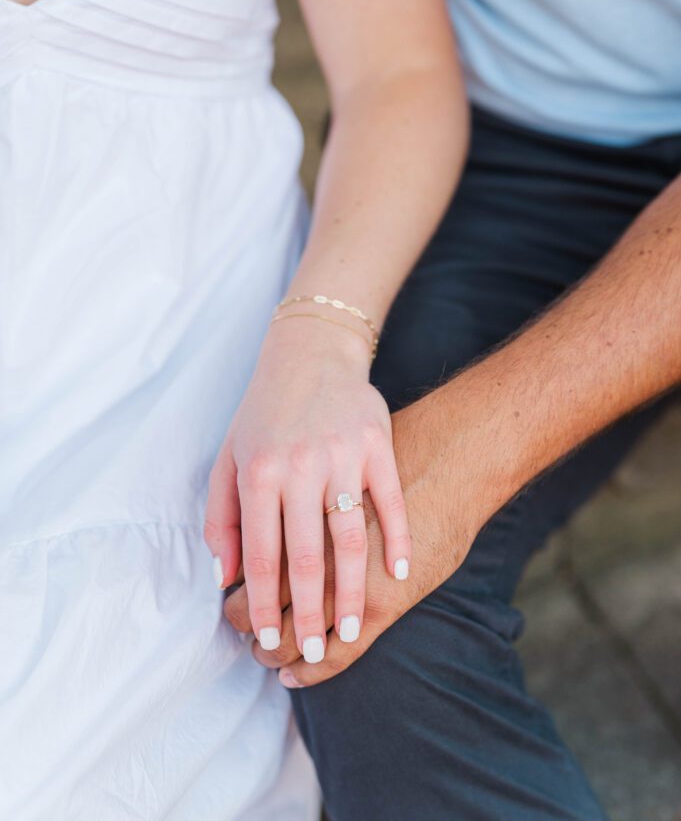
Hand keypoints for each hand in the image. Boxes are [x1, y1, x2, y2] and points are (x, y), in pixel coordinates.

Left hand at [203, 316, 411, 663]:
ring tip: (353, 629)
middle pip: (305, 556)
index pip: (261, 554)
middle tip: (315, 651)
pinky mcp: (377, 443)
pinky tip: (398, 573)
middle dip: (309, 613)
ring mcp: (342, 454)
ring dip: (352, 590)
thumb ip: (222, 516)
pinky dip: (397, 538)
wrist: (310, 353)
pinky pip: (390, 500)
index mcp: (259, 472)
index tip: (267, 640)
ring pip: (349, 537)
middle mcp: (299, 465)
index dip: (263, 604)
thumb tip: (224, 576)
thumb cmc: (264, 411)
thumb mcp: (229, 456)